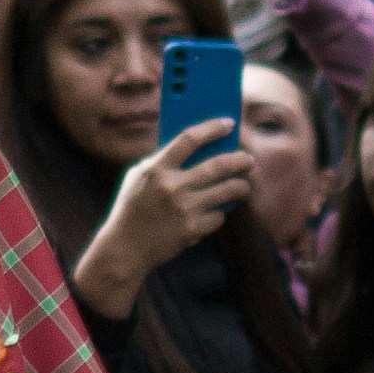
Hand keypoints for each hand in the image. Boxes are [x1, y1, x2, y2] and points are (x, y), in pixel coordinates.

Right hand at [76, 122, 255, 312]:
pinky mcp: (192, 230)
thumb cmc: (133, 208)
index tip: (229, 123)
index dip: (212, 128)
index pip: (189, 139)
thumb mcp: (139, 177)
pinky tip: (217, 211)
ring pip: (227, 191)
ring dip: (241, 186)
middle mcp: (171, 186)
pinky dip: (220, 213)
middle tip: (249, 159)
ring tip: (244, 184)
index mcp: (156, 168)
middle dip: (240, 160)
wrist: (125, 248)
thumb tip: (201, 144)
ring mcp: (183, 209)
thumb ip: (163, 160)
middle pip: (218, 165)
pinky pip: (218, 216)